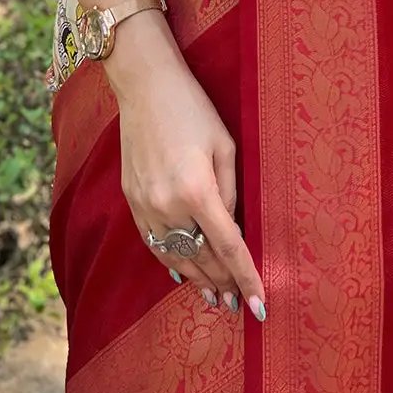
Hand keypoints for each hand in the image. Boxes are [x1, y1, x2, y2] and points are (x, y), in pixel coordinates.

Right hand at [109, 17, 265, 318]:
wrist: (144, 87)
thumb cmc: (192, 109)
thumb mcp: (224, 146)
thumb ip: (231, 191)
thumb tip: (233, 227)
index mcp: (198, 191)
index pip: (229, 248)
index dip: (247, 279)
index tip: (261, 306)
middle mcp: (168, 206)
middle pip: (201, 259)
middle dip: (223, 284)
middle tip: (240, 303)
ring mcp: (145, 206)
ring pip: (175, 257)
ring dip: (197, 280)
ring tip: (215, 297)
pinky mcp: (132, 200)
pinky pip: (153, 243)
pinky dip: (170, 261)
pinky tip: (182, 273)